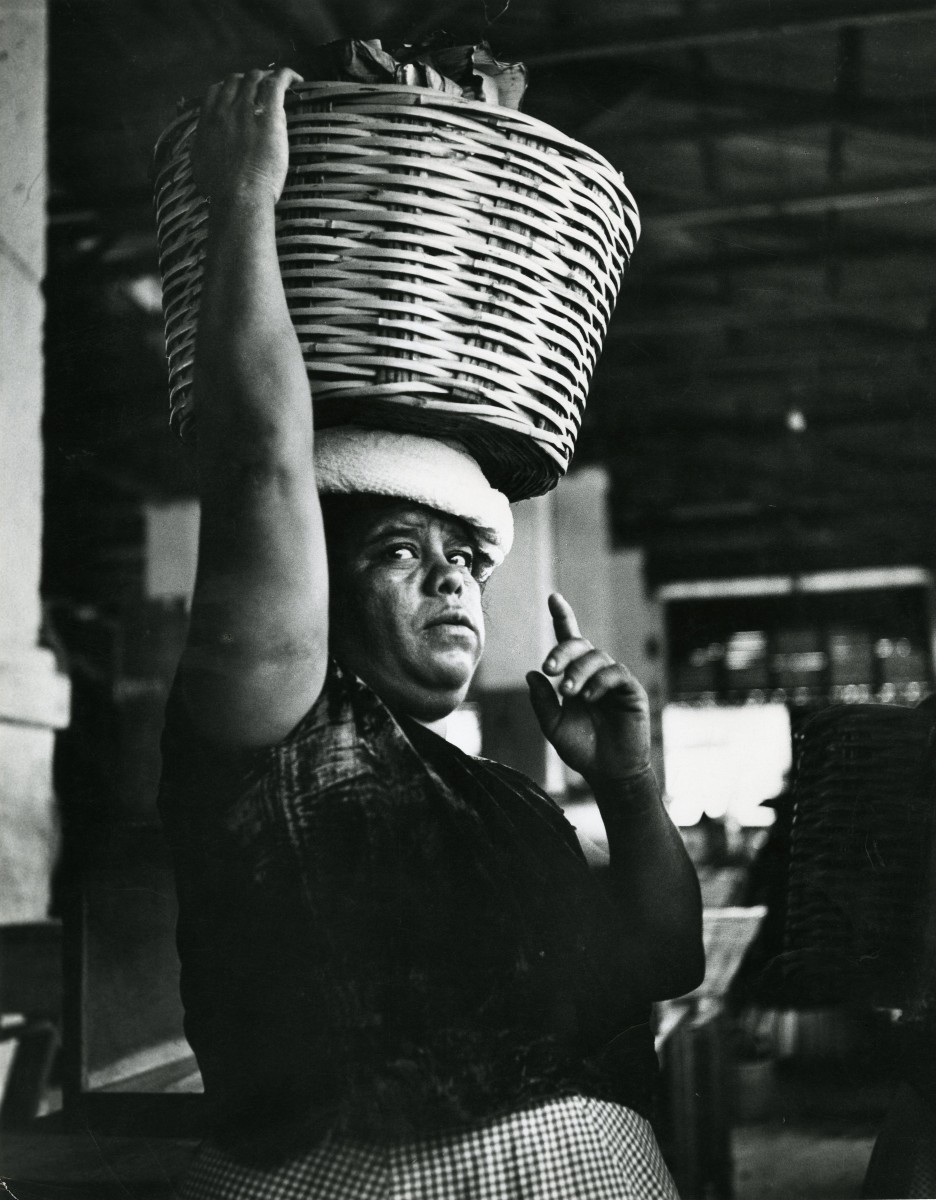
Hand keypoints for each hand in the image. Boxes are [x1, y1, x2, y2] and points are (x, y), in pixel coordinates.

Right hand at [192, 67, 302, 204]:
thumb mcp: (201, 166)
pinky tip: (298, 80)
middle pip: (236, 80)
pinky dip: (287, 76)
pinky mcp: (267, 115)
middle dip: (249, 80)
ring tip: (280, 84)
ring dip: (266, 77)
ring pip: (255, 78)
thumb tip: (205, 145)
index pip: (215, 91)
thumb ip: (203, 149)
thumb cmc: (222, 191)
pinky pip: (277, 83)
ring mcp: (245, 110)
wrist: (237, 196)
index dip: (228, 88)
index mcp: (208, 121)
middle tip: (263, 88)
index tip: (239, 94)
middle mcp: (224, 110)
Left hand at [526, 593, 650, 783]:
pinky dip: (600, 681)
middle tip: (550, 669)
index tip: (553, 597)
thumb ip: (542, 701)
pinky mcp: (631, 691)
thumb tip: (532, 673)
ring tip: (568, 692)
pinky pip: (616, 674)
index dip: (563, 617)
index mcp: (574, 676)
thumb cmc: (581, 748)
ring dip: (579, 671)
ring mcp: (614, 680)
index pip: (569, 641)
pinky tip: (590, 697)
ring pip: (597, 658)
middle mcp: (594, 673)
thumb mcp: (553, 725)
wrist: (608, 771)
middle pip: (580, 645)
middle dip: (563, 651)